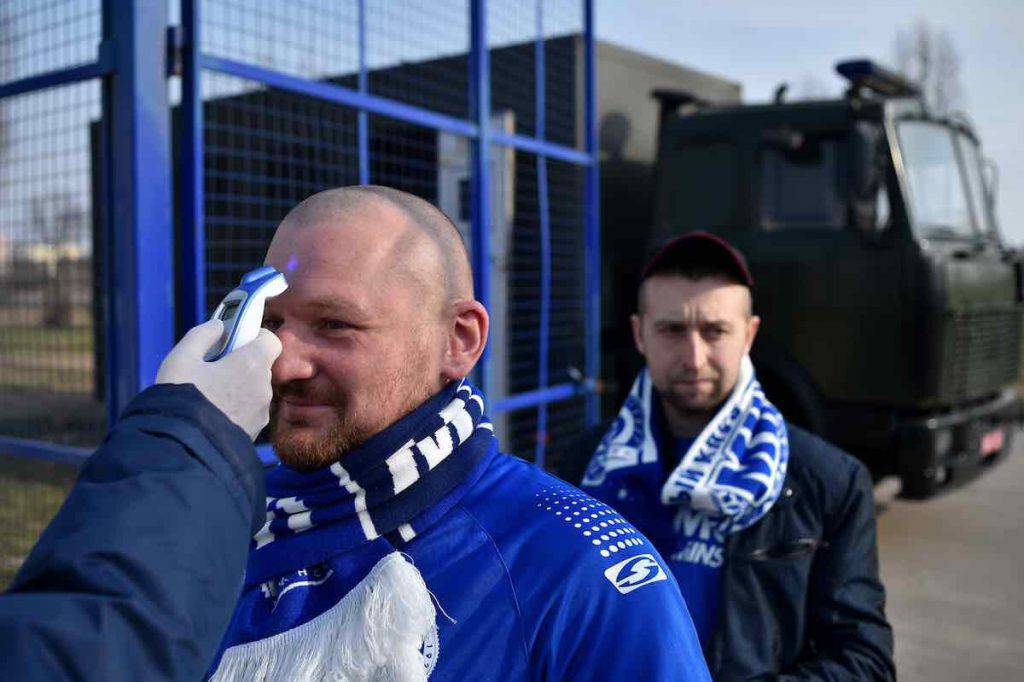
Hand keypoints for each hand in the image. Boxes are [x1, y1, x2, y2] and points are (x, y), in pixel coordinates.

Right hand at [155, 320, 281, 439]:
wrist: (182, 449)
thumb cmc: (181, 399)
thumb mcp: (181, 358)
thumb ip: (202, 335)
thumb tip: (217, 326)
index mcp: (252, 364)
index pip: (271, 341)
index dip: (255, 336)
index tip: (235, 339)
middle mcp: (263, 388)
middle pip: (260, 366)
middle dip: (240, 363)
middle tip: (212, 367)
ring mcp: (261, 413)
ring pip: (254, 390)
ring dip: (237, 387)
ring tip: (208, 393)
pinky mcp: (254, 432)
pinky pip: (248, 411)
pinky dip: (236, 407)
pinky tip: (212, 412)